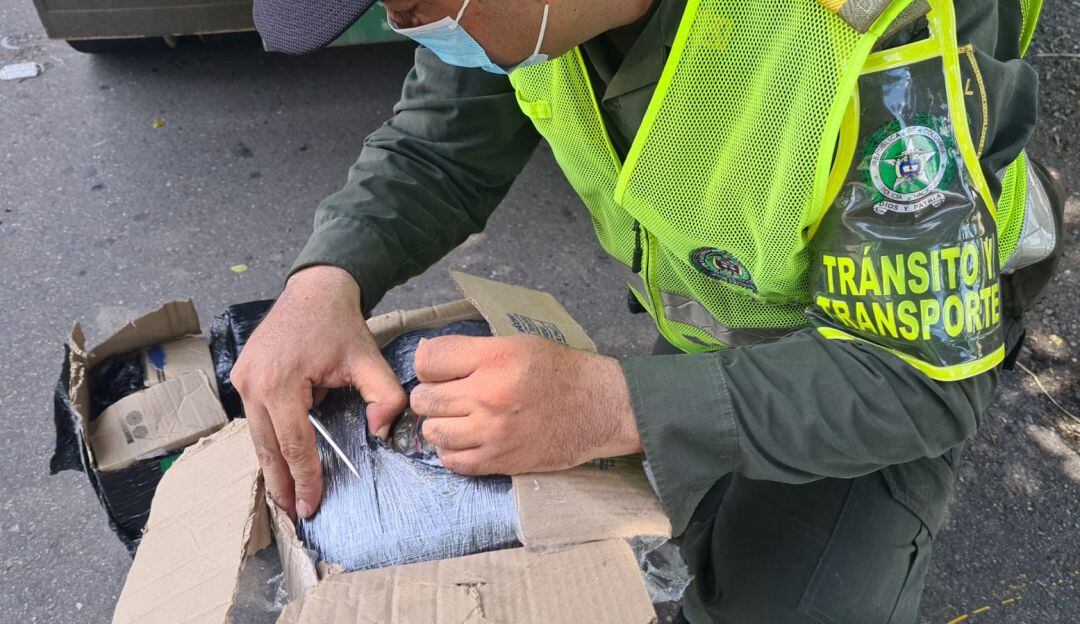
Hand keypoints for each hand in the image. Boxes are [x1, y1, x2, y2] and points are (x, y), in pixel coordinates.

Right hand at [231, 265, 406, 517]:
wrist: (314, 290)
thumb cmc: (340, 324)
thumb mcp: (369, 358)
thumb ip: (385, 396)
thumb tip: (381, 432)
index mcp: (280, 381)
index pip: (294, 442)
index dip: (304, 476)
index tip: (312, 505)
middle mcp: (253, 383)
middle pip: (267, 447)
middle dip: (281, 483)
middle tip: (293, 514)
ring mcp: (242, 379)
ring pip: (257, 437)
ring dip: (271, 467)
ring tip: (284, 497)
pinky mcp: (242, 376)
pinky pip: (256, 420)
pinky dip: (268, 443)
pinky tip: (278, 463)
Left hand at [409, 334, 641, 475]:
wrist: (600, 408)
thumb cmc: (559, 371)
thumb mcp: (518, 343)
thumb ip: (473, 350)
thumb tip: (425, 358)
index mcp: (495, 358)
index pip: (428, 360)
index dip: (429, 365)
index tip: (441, 371)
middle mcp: (489, 395)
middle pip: (425, 398)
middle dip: (432, 396)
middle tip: (450, 397)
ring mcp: (493, 432)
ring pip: (433, 432)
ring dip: (441, 425)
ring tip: (459, 419)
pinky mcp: (500, 461)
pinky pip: (453, 462)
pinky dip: (453, 452)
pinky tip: (467, 441)